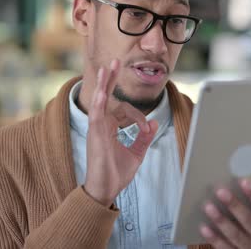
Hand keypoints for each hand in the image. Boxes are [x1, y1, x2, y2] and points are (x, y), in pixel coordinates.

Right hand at [84, 59, 157, 205]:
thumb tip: (154, 124)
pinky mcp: (95, 133)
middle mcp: (102, 124)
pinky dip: (99, 100)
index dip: (140, 117)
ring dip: (104, 83)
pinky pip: (97, 113)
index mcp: (111, 128)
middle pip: (107, 96)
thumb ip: (144, 138)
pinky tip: (101, 89)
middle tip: (115, 62)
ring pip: (100, 99)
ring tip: (107, 67)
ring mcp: (97, 127)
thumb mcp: (136, 153)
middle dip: (111, 79)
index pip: (125, 111)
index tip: (147, 130)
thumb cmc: (117, 173)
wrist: (106, 189)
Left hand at [200, 179, 250, 248]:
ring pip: (235, 234)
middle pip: (249, 220)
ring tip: (208, 206)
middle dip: (234, 205)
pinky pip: (225, 248)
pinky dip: (214, 238)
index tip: (244, 181)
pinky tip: (204, 228)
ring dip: (221, 220)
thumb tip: (241, 186)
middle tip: (220, 191)